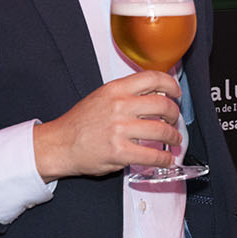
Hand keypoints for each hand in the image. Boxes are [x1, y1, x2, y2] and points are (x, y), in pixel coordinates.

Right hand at [32, 71, 182, 181]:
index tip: (176, 92)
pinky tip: (166, 159)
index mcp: (115, 89)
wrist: (60, 144)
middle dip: (174, 114)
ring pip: (162, 130)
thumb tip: (155, 95)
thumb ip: (126, 94)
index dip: (171, 84)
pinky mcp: (120, 152)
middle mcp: (119, 106)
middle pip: (163, 104)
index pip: (153, 78)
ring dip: (173, 136)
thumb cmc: (80, 123)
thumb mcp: (102, 97)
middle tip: (175, 119)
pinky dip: (165, 159)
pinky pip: (152, 155)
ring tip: (174, 139)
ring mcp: (120, 129)